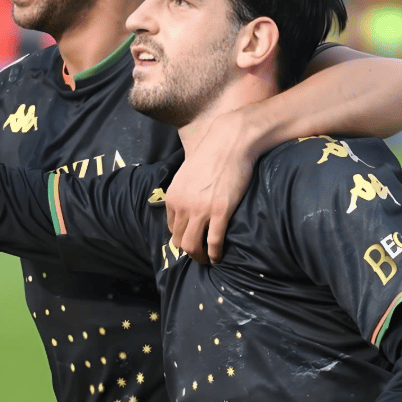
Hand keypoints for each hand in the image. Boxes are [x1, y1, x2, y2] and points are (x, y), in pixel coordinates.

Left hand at [165, 109, 258, 263]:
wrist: (229, 141)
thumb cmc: (212, 154)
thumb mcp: (188, 173)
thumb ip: (185, 191)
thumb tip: (189, 203)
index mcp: (173, 197)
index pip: (172, 228)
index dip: (182, 238)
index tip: (192, 241)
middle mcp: (183, 206)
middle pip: (180, 241)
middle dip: (189, 252)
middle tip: (200, 256)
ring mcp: (201, 210)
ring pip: (193, 246)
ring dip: (200, 257)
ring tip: (208, 260)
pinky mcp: (220, 211)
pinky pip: (214, 242)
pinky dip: (215, 254)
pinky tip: (219, 257)